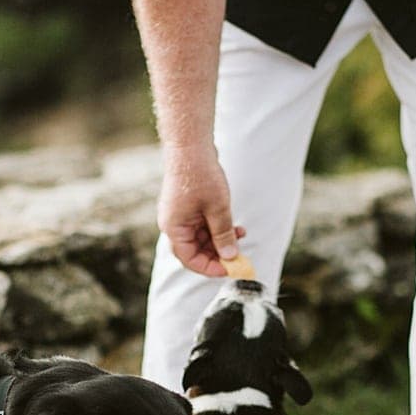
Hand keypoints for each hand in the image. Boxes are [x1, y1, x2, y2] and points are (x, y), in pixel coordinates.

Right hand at [159, 144, 245, 276]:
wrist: (191, 146)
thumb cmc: (200, 175)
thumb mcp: (218, 209)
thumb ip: (223, 235)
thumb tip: (230, 257)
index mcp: (174, 228)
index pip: (190, 259)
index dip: (210, 267)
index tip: (230, 268)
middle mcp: (174, 225)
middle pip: (195, 250)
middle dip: (218, 253)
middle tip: (240, 254)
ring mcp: (180, 215)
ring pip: (202, 238)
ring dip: (221, 240)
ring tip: (242, 234)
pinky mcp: (188, 207)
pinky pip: (203, 225)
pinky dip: (218, 228)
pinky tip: (235, 225)